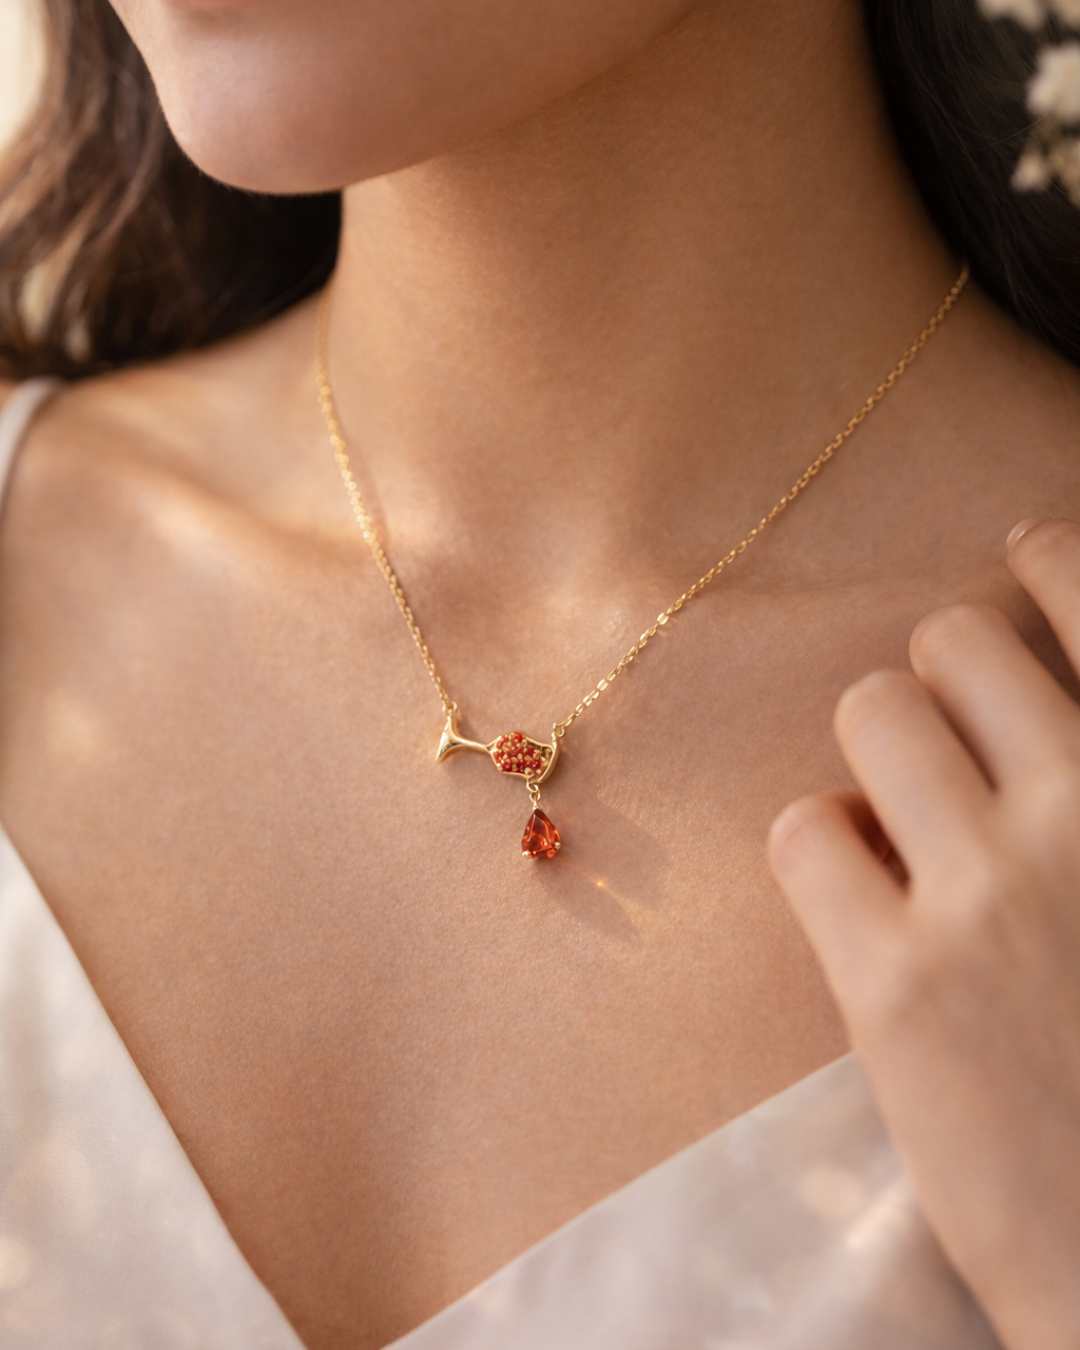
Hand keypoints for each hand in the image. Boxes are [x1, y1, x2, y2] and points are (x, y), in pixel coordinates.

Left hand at [766, 517, 1079, 1349]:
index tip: (1020, 551)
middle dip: (945, 673)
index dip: (1048, 559)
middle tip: (952, 726)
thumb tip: (1048, 705)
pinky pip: (804, 829)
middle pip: (957, 643)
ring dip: (879, 749)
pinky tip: (858, 888)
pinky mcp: (892, 983)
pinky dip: (822, 847)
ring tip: (901, 808)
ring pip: (871, 711)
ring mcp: (988, 892)